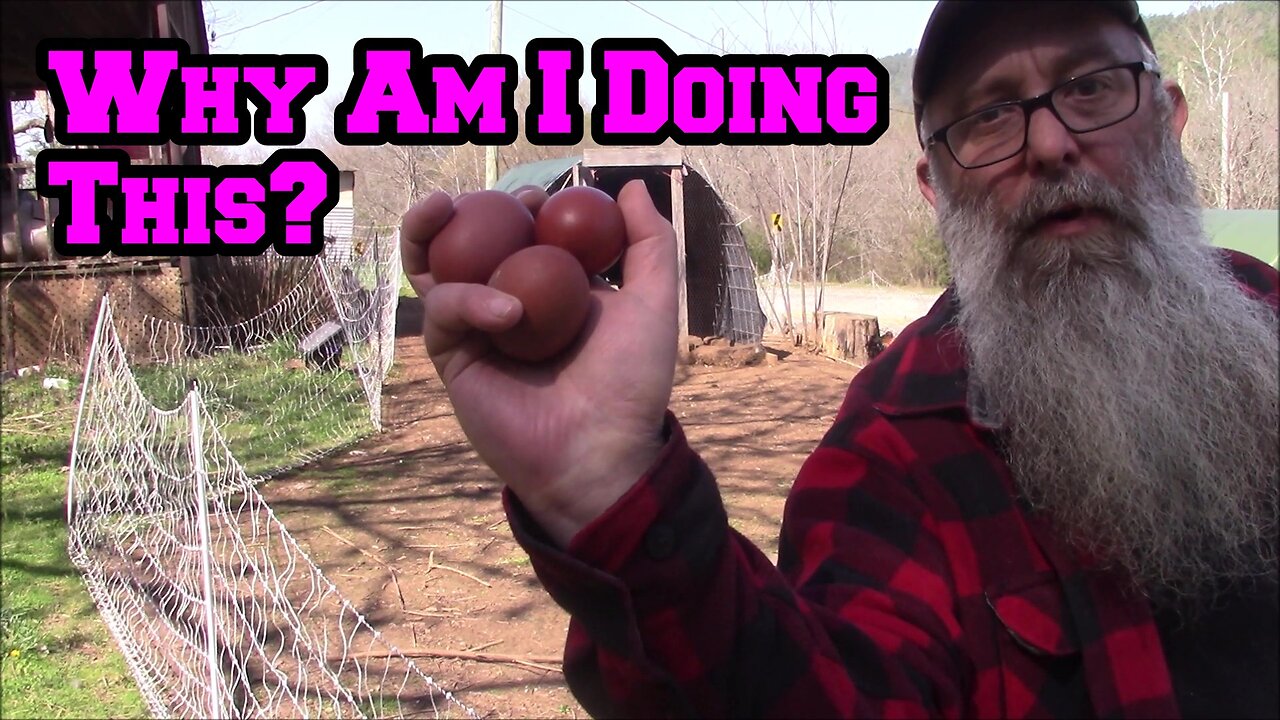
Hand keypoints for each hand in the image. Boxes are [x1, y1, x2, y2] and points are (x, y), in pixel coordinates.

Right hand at [400, 180, 678, 546]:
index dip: (523, 207)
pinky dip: (469, 300)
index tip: (540, 198)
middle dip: (465, 211)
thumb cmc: (630, 383)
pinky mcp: (455, 358)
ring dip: (428, 233)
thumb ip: (648, 242)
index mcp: (552, 289)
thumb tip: (632, 186)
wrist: (599, 451)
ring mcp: (477, 331)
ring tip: (441, 209)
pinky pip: (446, 311)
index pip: (524, 232)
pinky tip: (507, 312)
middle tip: (479, 198)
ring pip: (436, 270)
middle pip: (470, 244)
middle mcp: (509, 304)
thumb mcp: (652, 303)